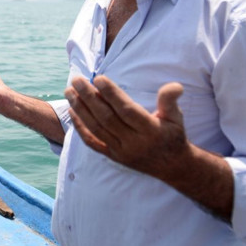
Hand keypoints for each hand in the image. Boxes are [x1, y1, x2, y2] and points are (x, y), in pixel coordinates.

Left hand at [64, 75, 188, 177]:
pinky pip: (93, 143)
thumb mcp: (176, 118)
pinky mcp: (113, 157)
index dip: (111, 94)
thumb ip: (170, 101)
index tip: (98, 78)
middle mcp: (133, 142)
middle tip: (77, 80)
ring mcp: (121, 151)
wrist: (172, 167)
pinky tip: (72, 112)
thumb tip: (174, 86)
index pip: (126, 110)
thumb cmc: (173, 136)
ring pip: (97, 129)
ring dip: (80, 109)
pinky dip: (80, 128)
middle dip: (89, 98)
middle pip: (107, 118)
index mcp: (150, 130)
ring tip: (69, 92)